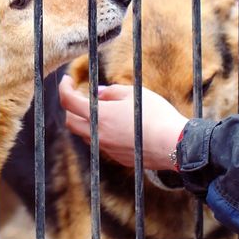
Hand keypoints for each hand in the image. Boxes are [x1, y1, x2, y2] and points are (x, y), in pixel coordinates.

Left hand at [58, 75, 188, 169]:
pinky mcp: (118, 158)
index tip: (68, 80)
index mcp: (99, 116)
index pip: (68, 101)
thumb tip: (99, 93)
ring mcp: (107, 149)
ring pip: (86, 135)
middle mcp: (98, 135)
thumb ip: (112, 92)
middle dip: (71, 108)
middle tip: (83, 96)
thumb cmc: (156, 115)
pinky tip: (120, 126)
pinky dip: (103, 133)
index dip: (64, 88)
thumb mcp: (134, 94)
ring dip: (88, 122)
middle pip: (70, 122)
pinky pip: (102, 144)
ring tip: (104, 111)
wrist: (174, 144)